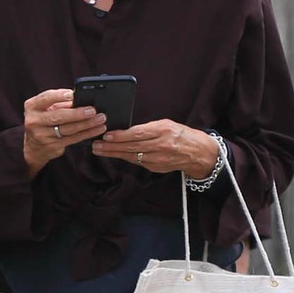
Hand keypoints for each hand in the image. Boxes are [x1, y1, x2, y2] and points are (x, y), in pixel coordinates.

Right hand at [23, 89, 107, 172]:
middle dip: (78, 113)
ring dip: (87, 124)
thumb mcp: (46, 108)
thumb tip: (80, 98)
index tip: (72, 94)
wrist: (33, 146)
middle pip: (58, 116)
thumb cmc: (44, 120)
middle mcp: (34, 121)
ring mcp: (42, 135)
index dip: (59, 96)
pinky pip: (72, 139)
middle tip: (93, 110)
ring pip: (68, 129)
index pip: (45, 98)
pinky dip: (86, 134)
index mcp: (32, 106)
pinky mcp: (52, 146)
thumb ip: (60, 103)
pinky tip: (96, 130)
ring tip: (100, 119)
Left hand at [93, 119, 220, 178]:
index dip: (120, 136)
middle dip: (111, 146)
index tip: (107, 135)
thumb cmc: (180, 134)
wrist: (197, 152)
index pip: (137, 133)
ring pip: (132, 157)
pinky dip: (125, 158)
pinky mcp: (156, 168)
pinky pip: (137, 162)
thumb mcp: (166, 124)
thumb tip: (125, 129)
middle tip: (95, 145)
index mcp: (163, 131)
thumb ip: (147, 127)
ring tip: (99, 150)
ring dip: (114, 154)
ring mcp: (158, 159)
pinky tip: (114, 154)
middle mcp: (161, 146)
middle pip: (131, 147)